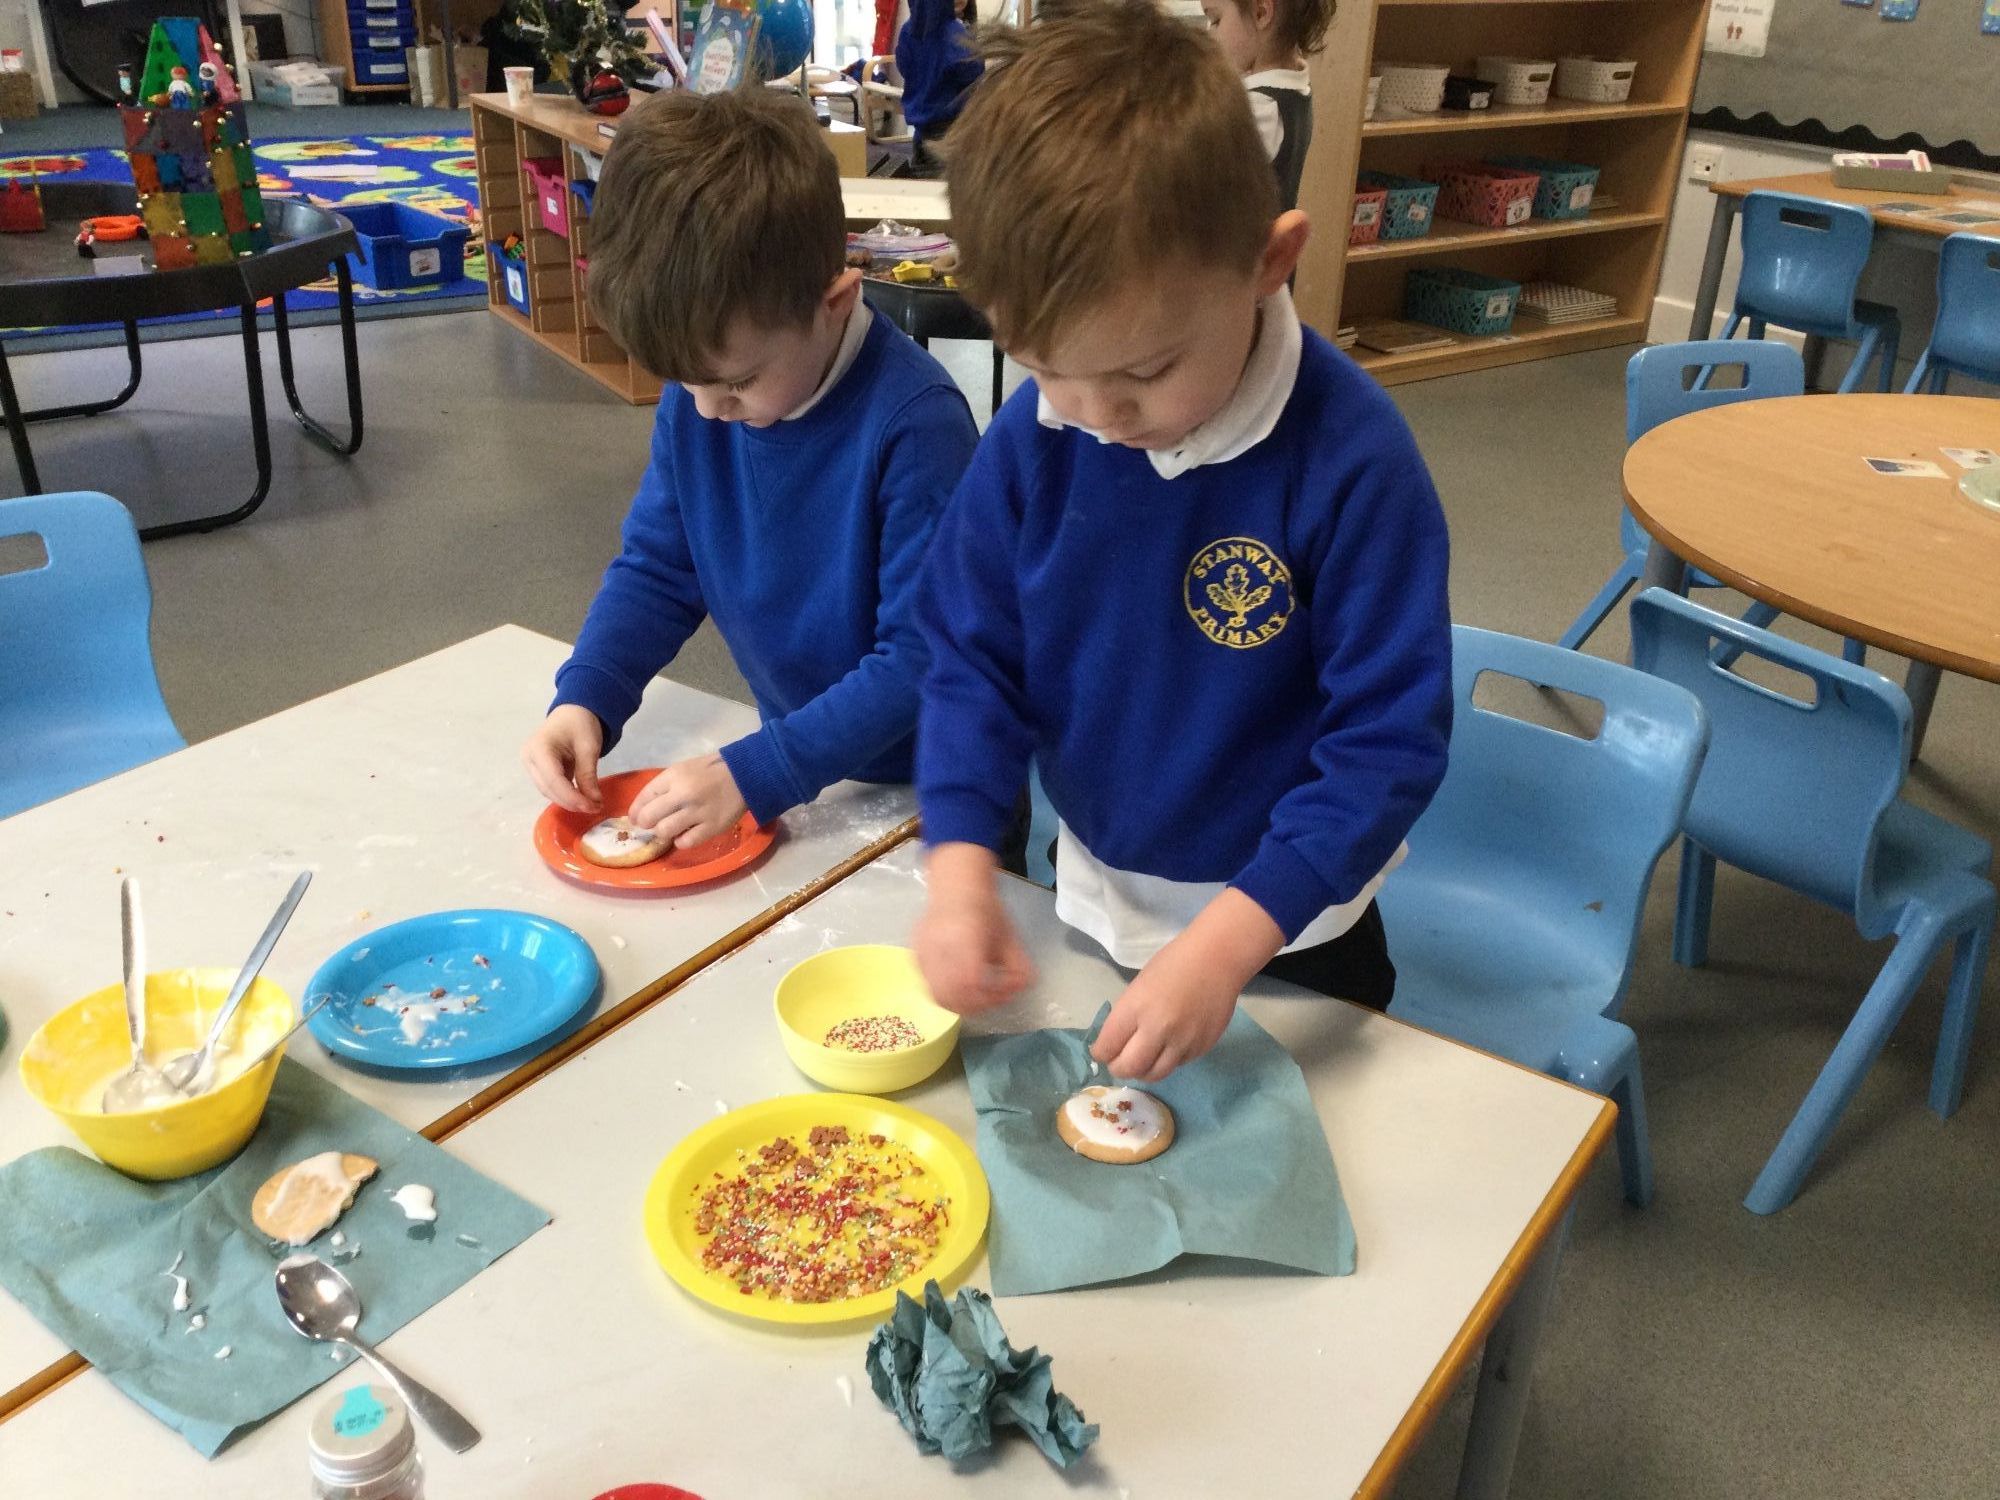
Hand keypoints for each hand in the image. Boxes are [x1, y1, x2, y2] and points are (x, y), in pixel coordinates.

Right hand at [522, 705, 604, 813]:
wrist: (572, 712)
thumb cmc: (580, 724)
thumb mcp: (589, 747)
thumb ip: (588, 774)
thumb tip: (594, 801)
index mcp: (539, 748)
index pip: (553, 780)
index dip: (572, 797)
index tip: (592, 807)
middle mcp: (529, 758)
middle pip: (548, 788)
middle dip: (571, 802)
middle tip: (595, 808)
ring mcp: (531, 765)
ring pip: (548, 791)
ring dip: (568, 801)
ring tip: (591, 805)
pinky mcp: (537, 770)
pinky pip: (550, 787)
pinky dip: (565, 794)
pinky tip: (582, 798)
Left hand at [629, 753, 749, 847]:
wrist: (745, 776)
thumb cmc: (710, 772)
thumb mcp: (683, 769)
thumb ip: (663, 787)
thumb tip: (641, 810)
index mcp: (674, 776)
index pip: (644, 796)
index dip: (635, 811)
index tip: (635, 818)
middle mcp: (683, 794)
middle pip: (649, 817)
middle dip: (645, 823)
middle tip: (651, 825)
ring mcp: (698, 812)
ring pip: (664, 831)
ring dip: (663, 832)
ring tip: (670, 829)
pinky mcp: (712, 827)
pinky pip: (686, 842)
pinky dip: (681, 841)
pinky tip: (684, 835)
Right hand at [914, 843, 1037, 1014]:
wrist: (956, 888)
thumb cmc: (986, 911)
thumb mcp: (1010, 936)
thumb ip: (1019, 966)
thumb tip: (1019, 990)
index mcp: (965, 934)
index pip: (973, 980)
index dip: (991, 995)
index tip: (1006, 992)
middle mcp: (939, 944)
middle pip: (953, 993)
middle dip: (977, 1005)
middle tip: (993, 1000)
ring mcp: (923, 951)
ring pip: (938, 995)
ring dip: (960, 1005)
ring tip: (977, 998)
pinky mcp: (915, 957)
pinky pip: (929, 987)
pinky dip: (947, 995)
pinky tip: (961, 988)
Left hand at [1092, 889, 1284, 1081]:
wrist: (1217, 959)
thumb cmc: (1174, 963)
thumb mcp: (1139, 986)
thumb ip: (1127, 1016)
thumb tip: (1116, 1042)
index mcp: (1136, 1007)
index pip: (1108, 1046)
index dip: (1101, 1053)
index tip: (1101, 1052)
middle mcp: (1158, 1029)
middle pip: (1129, 1068)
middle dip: (1118, 1069)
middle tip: (1118, 1064)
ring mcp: (1182, 1042)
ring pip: (1155, 1074)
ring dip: (1142, 1072)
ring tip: (1141, 1062)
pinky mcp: (1201, 1048)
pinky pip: (1177, 1065)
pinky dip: (1167, 1061)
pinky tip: (1167, 1048)